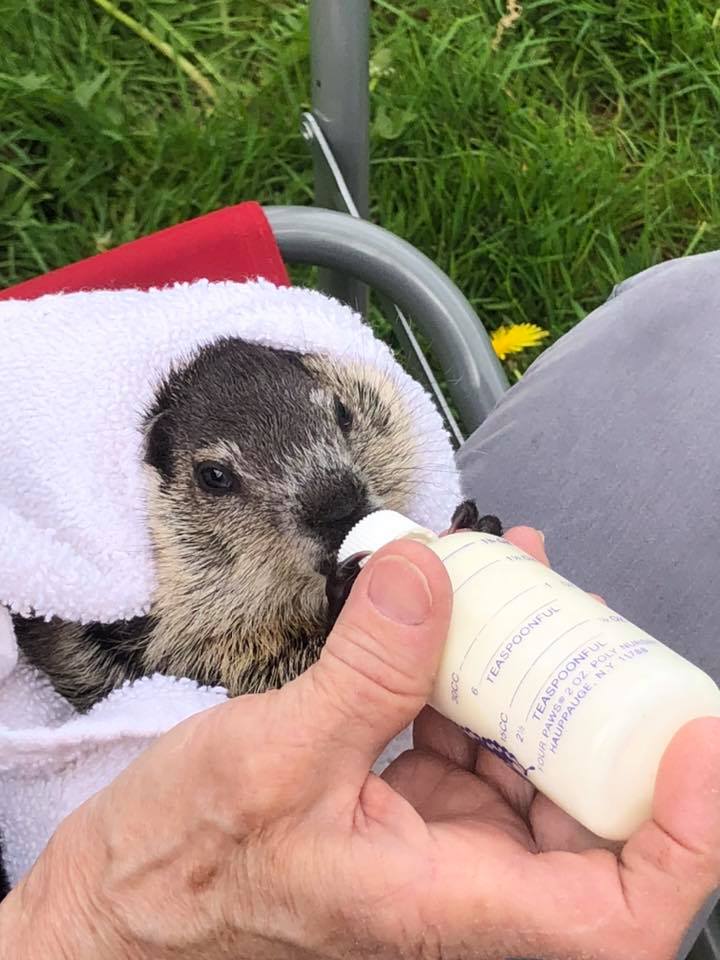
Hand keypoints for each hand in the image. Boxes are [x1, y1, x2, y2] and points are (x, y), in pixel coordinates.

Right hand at [2, 529, 718, 959]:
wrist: (120, 908)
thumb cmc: (184, 874)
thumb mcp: (273, 760)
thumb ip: (365, 667)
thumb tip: (427, 570)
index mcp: (446, 906)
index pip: (617, 914)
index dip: (684, 837)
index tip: (695, 740)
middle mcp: (461, 884)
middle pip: (588, 817)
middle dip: (599, 714)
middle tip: (582, 621)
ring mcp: (436, 840)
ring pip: (528, 763)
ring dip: (531, 676)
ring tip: (513, 585)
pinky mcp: (404, 800)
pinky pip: (469, 735)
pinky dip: (472, 674)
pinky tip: (456, 609)